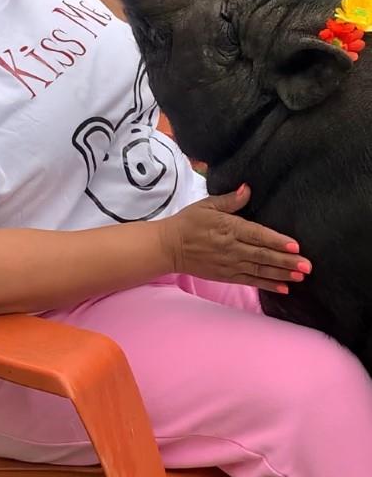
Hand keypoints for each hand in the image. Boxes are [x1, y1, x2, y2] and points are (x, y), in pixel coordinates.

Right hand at [162, 184, 311, 292]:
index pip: (257, 236)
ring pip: (260, 271)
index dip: (277, 241)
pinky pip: (251, 281)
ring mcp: (230, 265)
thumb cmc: (189, 222)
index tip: (295, 246)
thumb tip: (247, 188)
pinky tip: (284, 288)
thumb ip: (230, 200)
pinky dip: (268, 285)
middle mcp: (232, 248)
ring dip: (282, 275)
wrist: (169, 247)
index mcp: (229, 228)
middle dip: (287, 262)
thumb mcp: (207, 205)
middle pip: (263, 256)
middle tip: (307, 266)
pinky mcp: (227, 276)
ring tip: (301, 277)